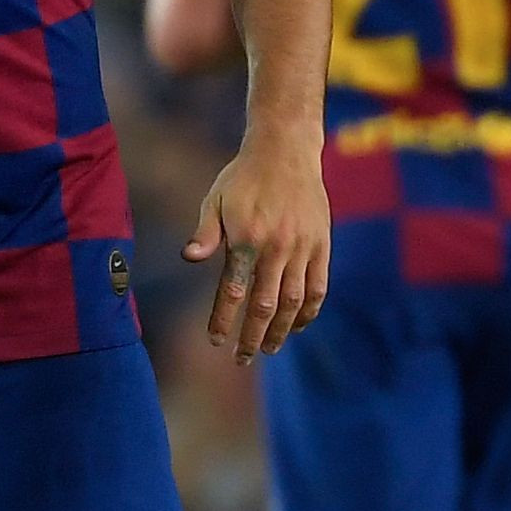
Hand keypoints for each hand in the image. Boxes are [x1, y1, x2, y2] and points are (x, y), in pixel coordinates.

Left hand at [184, 134, 329, 363]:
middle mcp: (276, 248)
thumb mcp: (216, 200)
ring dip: (282, 331)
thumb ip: (205, 233)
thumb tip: (189, 258)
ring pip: (293, 302)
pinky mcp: (321, 246)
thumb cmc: (243, 178)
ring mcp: (303, 248)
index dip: (224, 319)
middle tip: (242, 358)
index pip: (233, 291)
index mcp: (246, 238)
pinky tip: (299, 326)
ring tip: (269, 348)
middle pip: (265, 306)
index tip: (216, 341)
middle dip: (252, 336)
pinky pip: (318, 287)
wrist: (285, 152)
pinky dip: (309, 311)